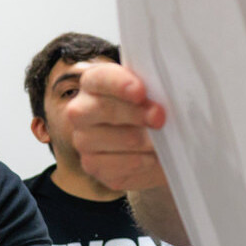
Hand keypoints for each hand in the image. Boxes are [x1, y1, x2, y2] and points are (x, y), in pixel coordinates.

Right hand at [59, 62, 167, 190]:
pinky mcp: (93, 165)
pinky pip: (113, 165)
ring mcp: (84, 140)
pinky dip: (138, 162)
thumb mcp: (155, 95)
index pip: (99, 79)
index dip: (119, 84)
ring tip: (161, 142)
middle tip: (159, 118)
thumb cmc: (152, 112)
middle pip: (103, 109)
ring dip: (142, 141)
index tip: (140, 91)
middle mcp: (82, 110)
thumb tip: (163, 100)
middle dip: (135, 113)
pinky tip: (151, 158)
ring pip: (110, 139)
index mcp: (94, 83)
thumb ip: (154, 90)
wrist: (156, 148)